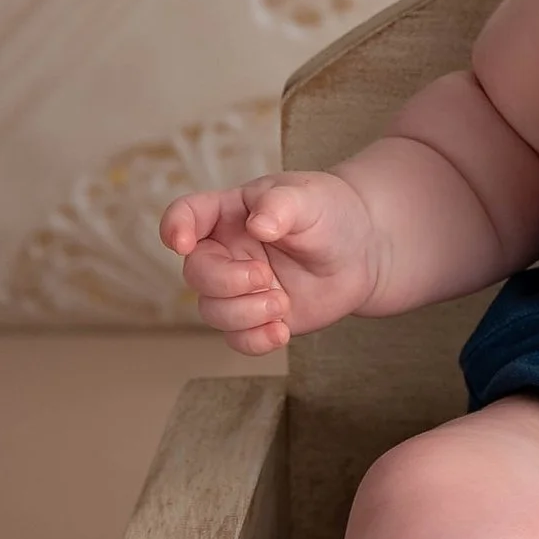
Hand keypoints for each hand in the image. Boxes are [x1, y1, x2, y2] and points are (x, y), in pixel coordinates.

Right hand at [157, 170, 377, 353]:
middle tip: (264, 277)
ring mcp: (240, 287)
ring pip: (212, 311)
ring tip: (282, 303)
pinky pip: (237, 339)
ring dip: (243, 313)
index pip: (187, 214)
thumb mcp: (309, 198)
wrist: (363, 250)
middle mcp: (227, 251)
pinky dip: (255, 340)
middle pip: (196, 273)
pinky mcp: (258, 317)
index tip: (182, 243)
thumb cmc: (330, 213)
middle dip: (225, 281)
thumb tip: (259, 225)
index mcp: (230, 213)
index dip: (174, 227)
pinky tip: (281, 332)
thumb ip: (281, 205)